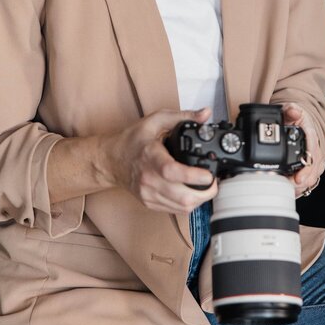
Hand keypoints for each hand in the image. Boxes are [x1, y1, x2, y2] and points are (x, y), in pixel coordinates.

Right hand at [103, 106, 217, 214]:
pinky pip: (175, 210)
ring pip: (182, 207)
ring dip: (200, 200)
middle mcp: (149, 179)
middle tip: (213, 181)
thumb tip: (205, 114)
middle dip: (206, 192)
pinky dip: (188, 204)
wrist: (110, 160)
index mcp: (151, 157)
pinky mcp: (149, 203)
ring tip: (205, 187)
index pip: (172, 172)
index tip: (209, 174)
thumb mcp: (155, 120)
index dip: (194, 176)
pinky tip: (192, 192)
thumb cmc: (132, 140)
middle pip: (182, 197)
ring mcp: (148, 194)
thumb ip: (183, 116)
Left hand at [281, 102, 323, 198]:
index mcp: (311, 135)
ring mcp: (315, 159)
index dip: (306, 167)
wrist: (299, 121)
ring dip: (302, 186)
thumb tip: (293, 111)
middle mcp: (315, 149)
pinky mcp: (311, 166)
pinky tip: (292, 192)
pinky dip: (302, 187)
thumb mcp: (291, 110)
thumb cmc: (294, 117)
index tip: (298, 178)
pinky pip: (310, 179)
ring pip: (313, 176)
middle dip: (303, 181)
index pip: (312, 153)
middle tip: (289, 188)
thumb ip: (291, 110)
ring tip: (289, 191)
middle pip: (314, 169)